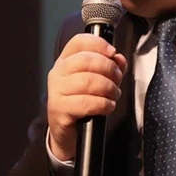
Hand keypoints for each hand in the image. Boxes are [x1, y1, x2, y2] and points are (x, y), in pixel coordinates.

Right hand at [46, 33, 127, 160]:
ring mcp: (56, 91)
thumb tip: (119, 58)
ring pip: (87, 81)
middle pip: (85, 60)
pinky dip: (103, 104)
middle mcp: (58, 73)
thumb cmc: (82, 102)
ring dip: (108, 88)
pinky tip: (108, 106)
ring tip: (114, 95)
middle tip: (117, 80)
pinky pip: (86, 102)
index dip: (98, 44)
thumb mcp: (97, 81)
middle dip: (109, 69)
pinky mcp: (59, 109)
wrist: (67, 133)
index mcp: (65, 61)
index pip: (78, 42)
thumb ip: (110, 67)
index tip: (113, 53)